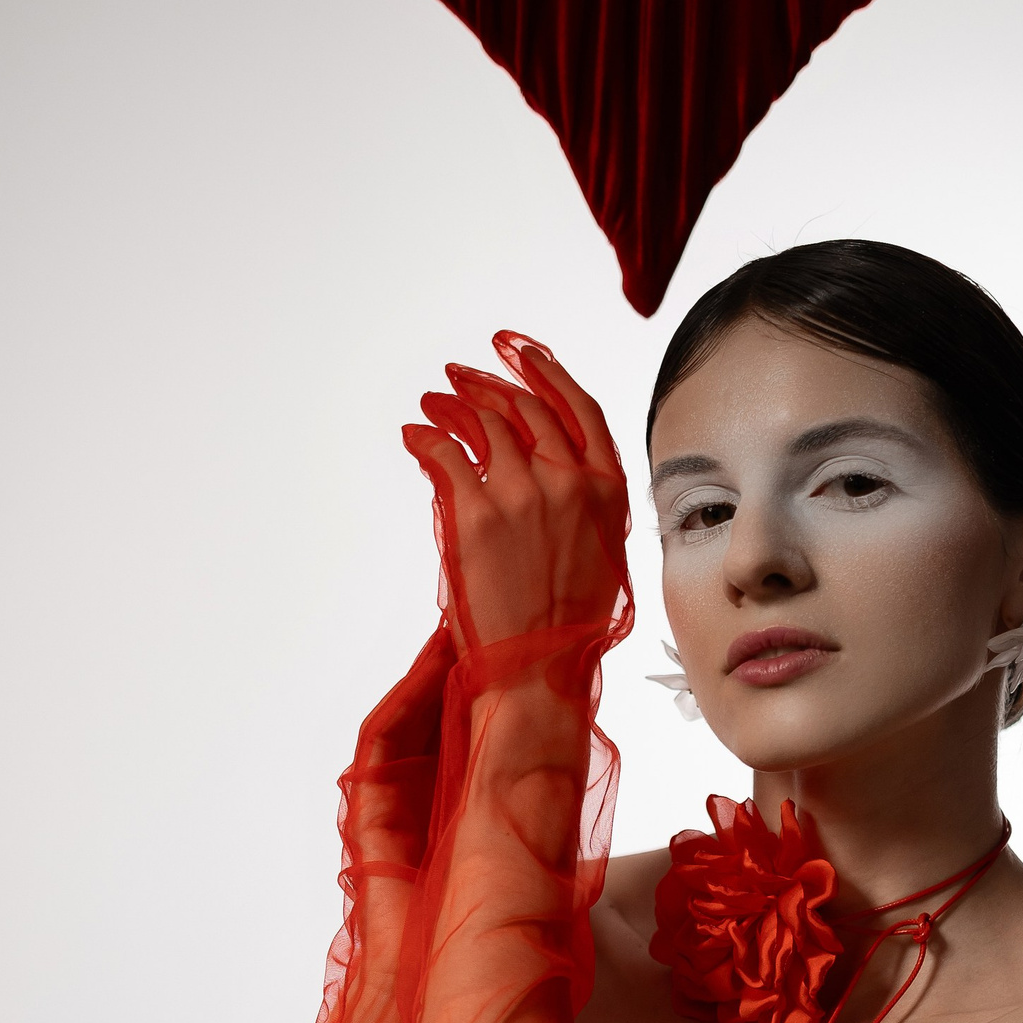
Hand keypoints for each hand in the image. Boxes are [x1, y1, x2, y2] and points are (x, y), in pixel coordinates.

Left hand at [402, 334, 630, 653]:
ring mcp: (521, 493)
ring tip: (434, 401)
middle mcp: (568, 481)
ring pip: (483, 423)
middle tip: (461, 376)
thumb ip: (582, 503)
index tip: (522, 353)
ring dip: (453, 403)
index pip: (578, 409)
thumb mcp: (599, 552)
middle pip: (525, 408)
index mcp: (606, 490)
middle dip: (490, 383)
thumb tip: (551, 471)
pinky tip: (416, 434)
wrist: (539, 668)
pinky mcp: (475, 513)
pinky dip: (426, 436)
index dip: (546, 372)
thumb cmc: (568, 624)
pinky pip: (444, 453)